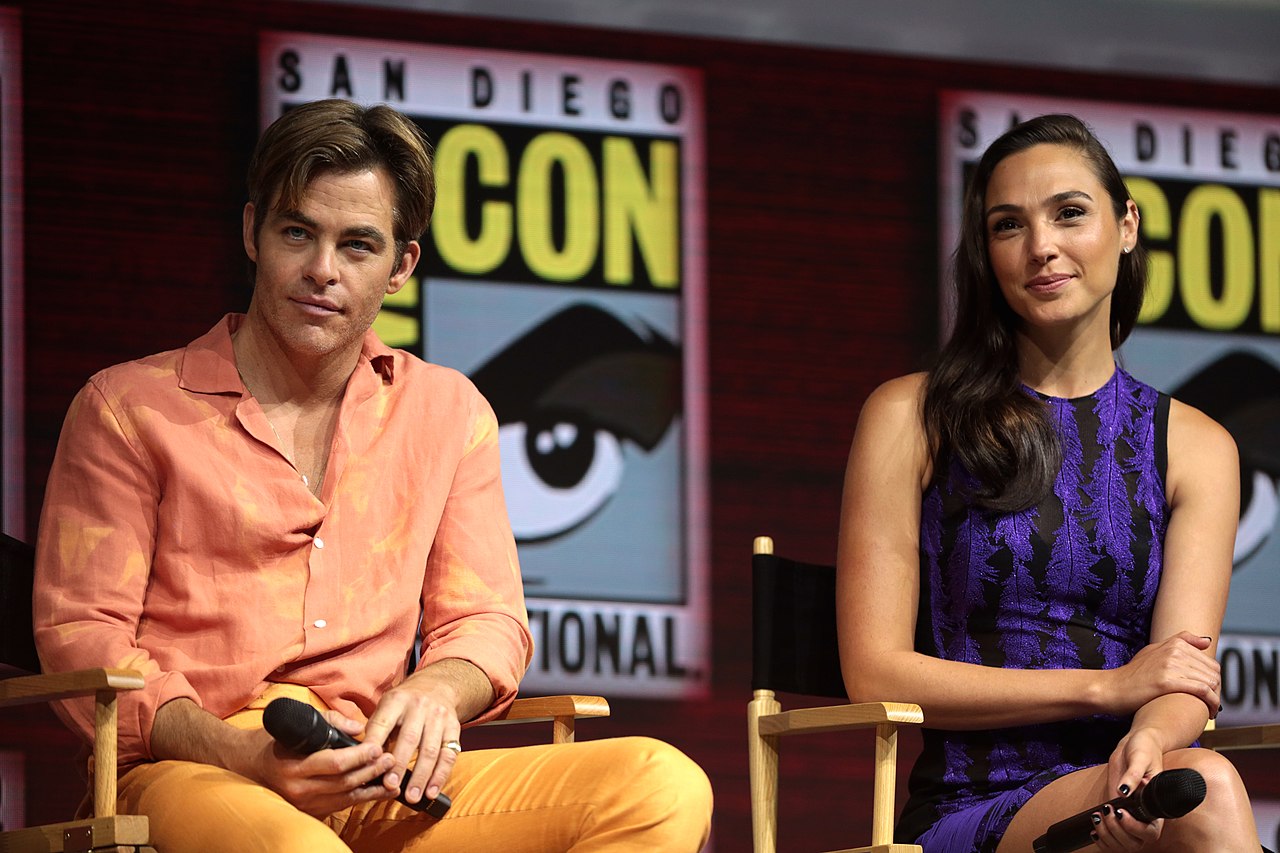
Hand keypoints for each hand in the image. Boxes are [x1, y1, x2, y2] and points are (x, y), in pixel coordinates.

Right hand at [243, 712, 396, 815]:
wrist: (249, 765)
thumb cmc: (275, 740)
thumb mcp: (297, 724)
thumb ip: (330, 722)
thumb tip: (358, 728)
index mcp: (293, 767)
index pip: (334, 764)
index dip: (359, 757)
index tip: (377, 747)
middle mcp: (297, 789)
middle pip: (343, 783)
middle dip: (370, 771)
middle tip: (390, 760)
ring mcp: (302, 804)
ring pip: (344, 798)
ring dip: (371, 789)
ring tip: (391, 779)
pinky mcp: (307, 812)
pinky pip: (338, 806)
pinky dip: (359, 798)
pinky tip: (376, 791)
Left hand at [362, 672, 463, 804]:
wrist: (438, 685)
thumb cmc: (404, 704)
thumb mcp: (386, 707)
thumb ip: (375, 731)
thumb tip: (360, 760)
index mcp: (396, 700)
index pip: (383, 723)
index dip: (375, 744)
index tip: (368, 765)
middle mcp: (419, 706)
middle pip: (409, 738)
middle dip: (399, 764)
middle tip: (390, 786)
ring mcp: (439, 717)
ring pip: (430, 749)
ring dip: (421, 776)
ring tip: (412, 797)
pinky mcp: (454, 728)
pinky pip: (448, 754)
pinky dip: (440, 775)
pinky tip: (432, 791)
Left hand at [1095, 729, 1164, 849]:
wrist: (1135, 744)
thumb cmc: (1144, 748)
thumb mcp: (1140, 757)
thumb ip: (1133, 775)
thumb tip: (1124, 791)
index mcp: (1155, 806)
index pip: (1150, 831)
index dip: (1134, 828)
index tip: (1121, 812)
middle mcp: (1144, 814)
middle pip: (1135, 842)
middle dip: (1118, 832)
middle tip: (1107, 812)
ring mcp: (1130, 814)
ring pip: (1123, 842)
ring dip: (1108, 835)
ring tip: (1098, 817)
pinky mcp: (1118, 809)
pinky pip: (1112, 832)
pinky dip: (1102, 835)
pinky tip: (1094, 826)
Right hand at [1109, 632, 1218, 716]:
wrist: (1113, 688)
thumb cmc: (1133, 674)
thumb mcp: (1153, 651)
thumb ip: (1180, 642)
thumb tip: (1207, 641)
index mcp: (1174, 643)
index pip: (1210, 662)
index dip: (1214, 680)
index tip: (1210, 692)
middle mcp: (1174, 651)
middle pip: (1213, 672)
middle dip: (1217, 690)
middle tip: (1210, 703)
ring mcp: (1170, 666)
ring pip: (1210, 682)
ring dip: (1215, 699)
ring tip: (1210, 709)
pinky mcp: (1166, 682)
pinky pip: (1201, 691)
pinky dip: (1211, 702)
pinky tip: (1209, 712)